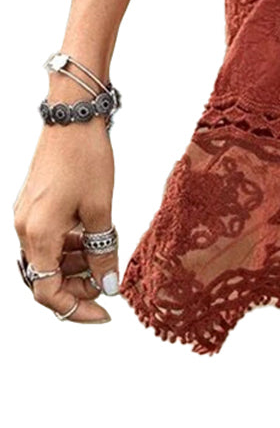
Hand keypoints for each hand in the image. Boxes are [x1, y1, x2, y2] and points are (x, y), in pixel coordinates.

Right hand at [13, 118, 118, 323]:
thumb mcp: (101, 209)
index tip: (105, 313)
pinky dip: (69, 245)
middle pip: (44, 277)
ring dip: (75, 265)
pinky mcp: (32, 204)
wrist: (73, 114)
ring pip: (47, 258)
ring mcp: (25, 216)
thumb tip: (108, 285)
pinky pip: (47, 238)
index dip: (76, 308)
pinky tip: (93, 237)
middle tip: (108, 283)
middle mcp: (23, 229)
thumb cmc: (86, 157)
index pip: (48, 292)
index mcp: (37, 235)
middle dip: (77, 286)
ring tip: (105, 257)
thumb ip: (103, 251)